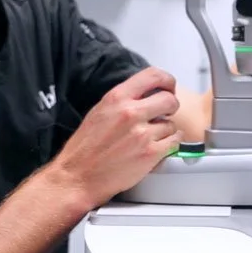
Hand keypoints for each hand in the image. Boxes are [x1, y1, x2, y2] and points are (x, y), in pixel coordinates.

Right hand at [51, 67, 181, 207]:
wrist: (77, 177)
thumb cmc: (85, 148)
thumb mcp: (100, 111)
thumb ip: (124, 100)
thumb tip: (146, 94)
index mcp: (117, 98)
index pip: (153, 75)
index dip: (167, 80)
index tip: (169, 87)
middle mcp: (131, 113)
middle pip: (169, 99)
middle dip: (170, 107)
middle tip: (164, 114)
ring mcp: (142, 134)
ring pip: (171, 124)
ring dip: (166, 130)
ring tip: (151, 137)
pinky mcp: (150, 154)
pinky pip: (174, 142)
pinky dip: (170, 144)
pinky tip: (158, 147)